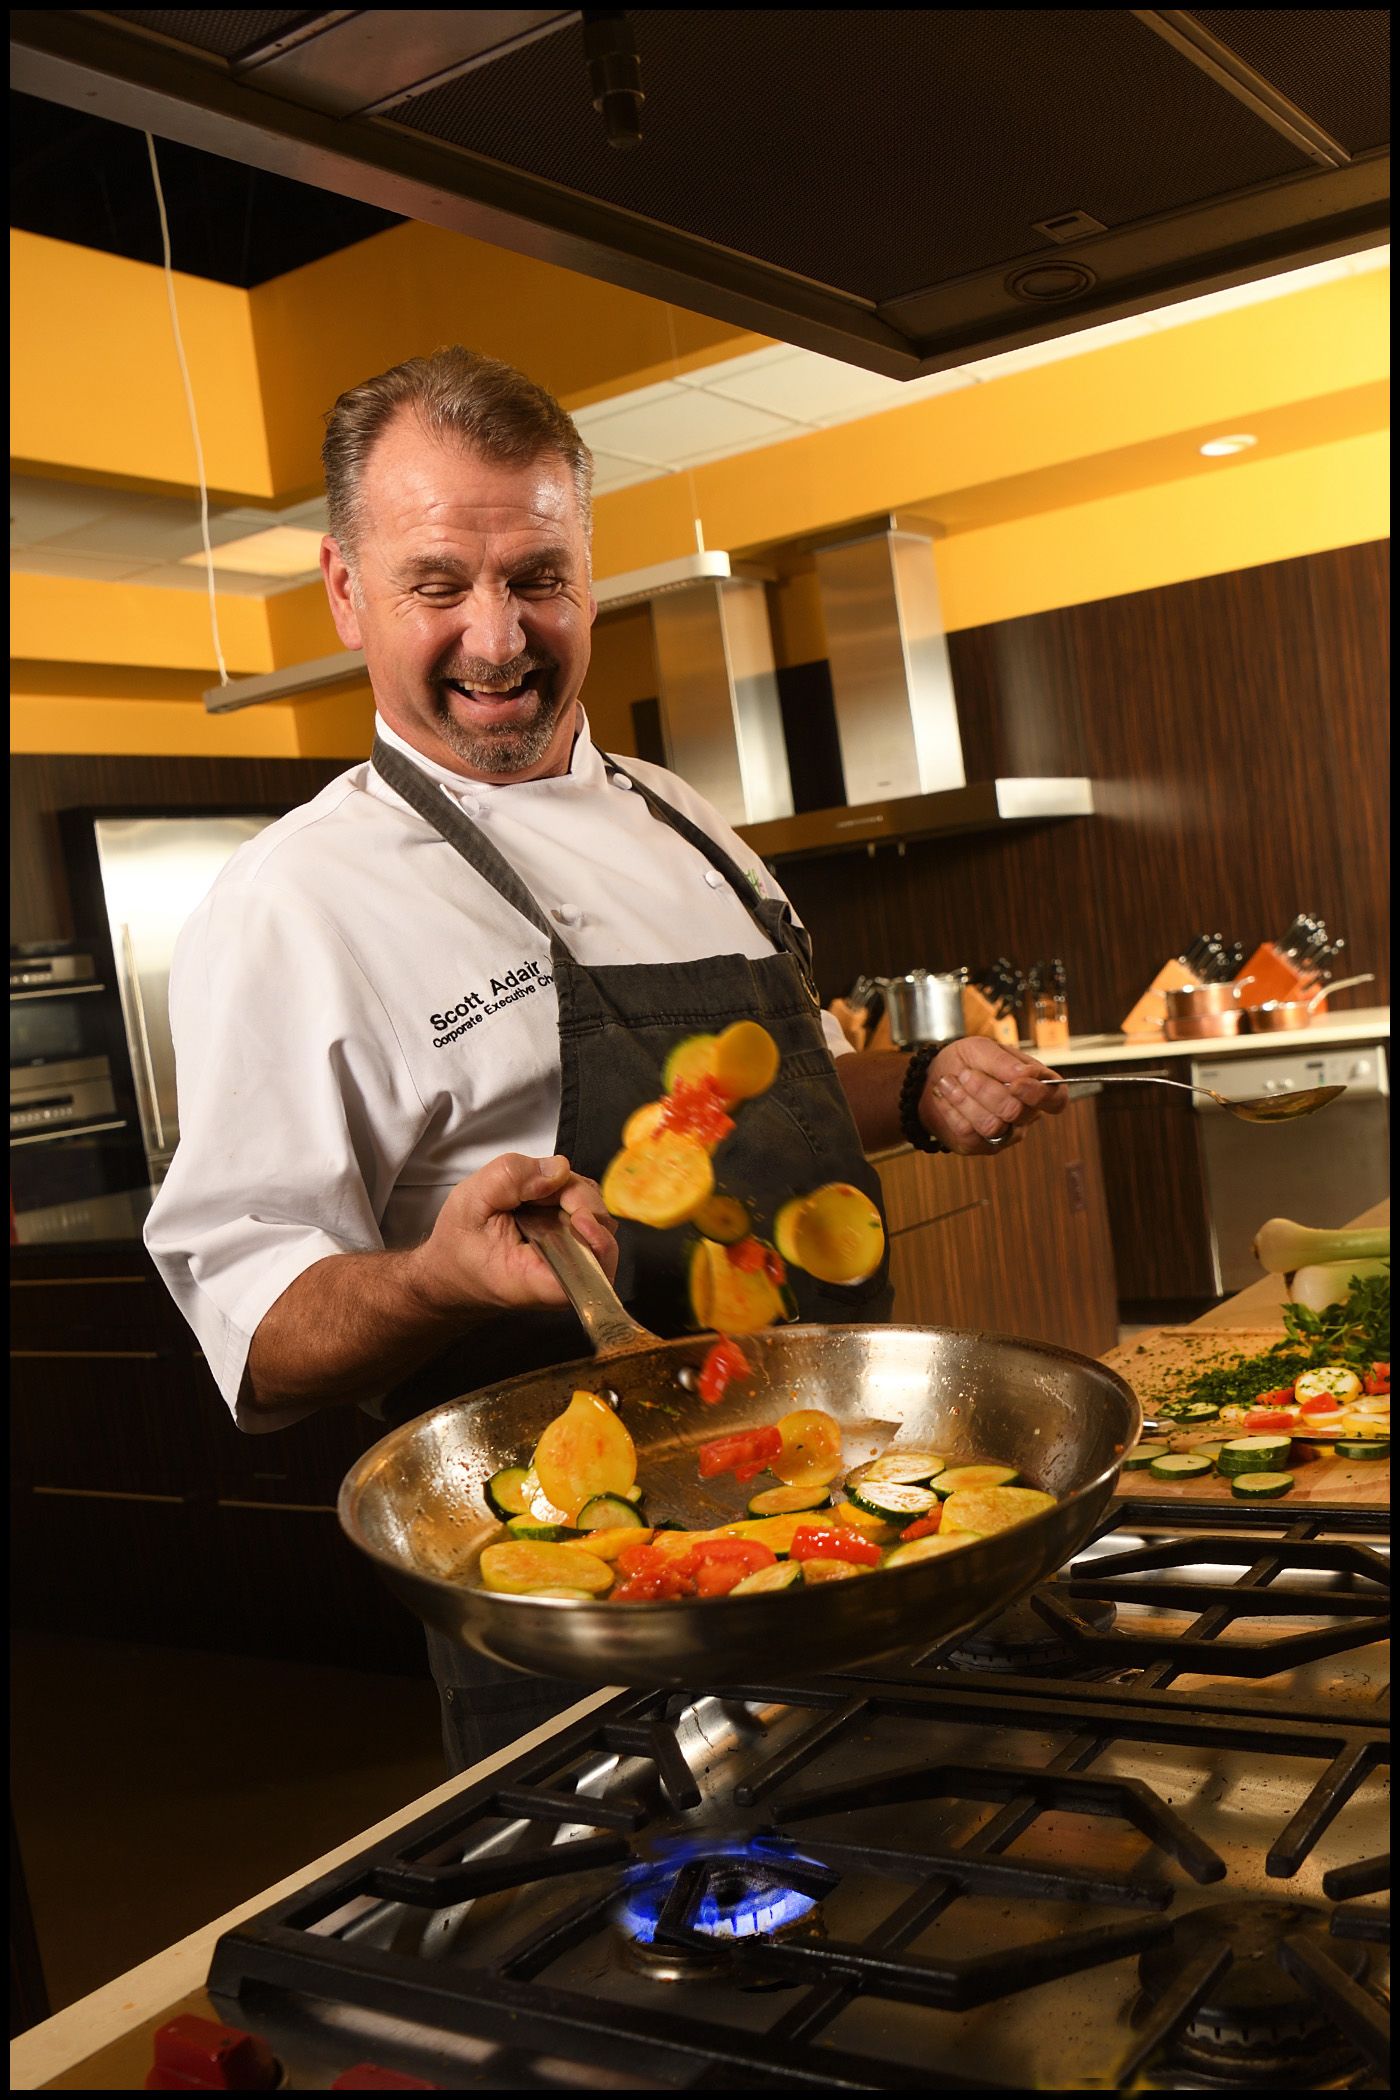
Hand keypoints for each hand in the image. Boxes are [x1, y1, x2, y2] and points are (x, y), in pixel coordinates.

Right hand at [414, 1153, 618, 1311]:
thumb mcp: (470, 1201)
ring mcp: (573, 1261)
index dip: (598, 1242)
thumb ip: (510, 1178)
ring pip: (597, 1217)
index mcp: (536, 1279)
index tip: (578, 1217)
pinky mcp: (575, 1246)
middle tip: (537, 1189)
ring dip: (570, 1194)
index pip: (593, 1274)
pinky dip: (567, 1196)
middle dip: (576, 1197)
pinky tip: (540, 1200)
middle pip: (601, 1233)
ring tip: (532, 1197)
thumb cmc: (459, 1245)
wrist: (453, 1267)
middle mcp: (563, 1276)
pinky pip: (587, 1213)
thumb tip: (557, 1169)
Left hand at [919, 1039, 1066, 1154]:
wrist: (933, 1077)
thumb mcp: (982, 1049)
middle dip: (985, 1089)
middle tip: (966, 1073)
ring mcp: (1005, 1133)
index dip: (1038, 1094)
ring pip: (991, 1125)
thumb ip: (1004, 1061)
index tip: (1015, 1083)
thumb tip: (1028, 1074)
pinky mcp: (981, 1145)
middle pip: (1016, 1111)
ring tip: (948, 1082)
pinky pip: (969, 1133)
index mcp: (1036, 1085)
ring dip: (964, 1100)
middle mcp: (1026, 1114)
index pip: (1056, 1099)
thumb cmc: (967, 1061)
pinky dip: (951, 1109)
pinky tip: (944, 1096)